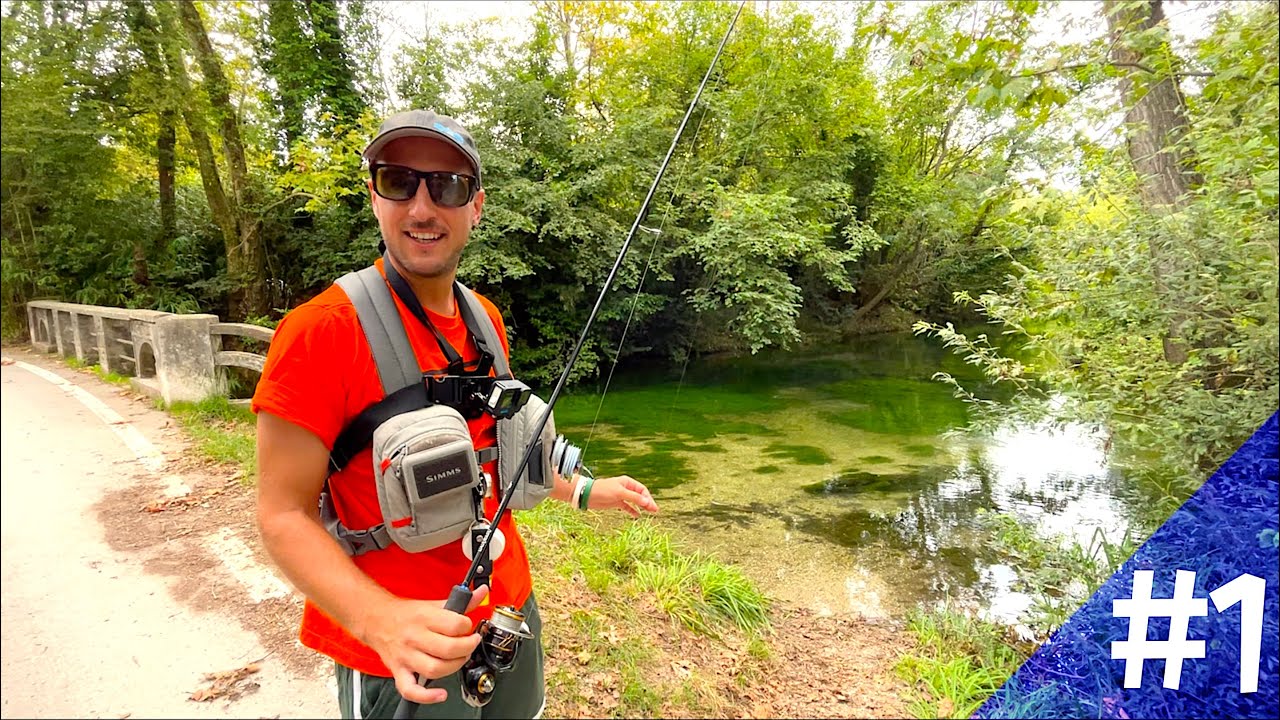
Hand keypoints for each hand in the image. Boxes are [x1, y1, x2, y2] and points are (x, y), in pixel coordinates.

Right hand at [361, 585, 489, 704]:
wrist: (376, 620)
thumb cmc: (406, 614)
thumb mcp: (434, 604)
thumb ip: (461, 602)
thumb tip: (482, 593)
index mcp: (424, 618)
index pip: (455, 625)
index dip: (468, 627)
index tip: (468, 628)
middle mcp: (415, 637)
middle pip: (448, 649)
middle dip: (467, 648)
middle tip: (470, 644)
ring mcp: (406, 656)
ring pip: (435, 669)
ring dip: (454, 667)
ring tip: (459, 659)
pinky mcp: (399, 671)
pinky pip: (411, 690)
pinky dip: (427, 696)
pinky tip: (440, 694)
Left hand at [586, 475, 658, 516]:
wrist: (587, 494)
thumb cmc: (603, 490)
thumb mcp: (619, 493)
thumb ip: (634, 498)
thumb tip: (647, 502)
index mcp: (627, 482)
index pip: (642, 489)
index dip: (647, 497)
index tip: (651, 506)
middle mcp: (625, 488)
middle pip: (640, 495)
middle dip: (647, 502)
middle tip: (655, 511)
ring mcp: (621, 496)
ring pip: (635, 501)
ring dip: (642, 506)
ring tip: (650, 513)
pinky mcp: (616, 503)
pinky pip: (627, 507)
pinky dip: (632, 511)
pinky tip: (638, 516)